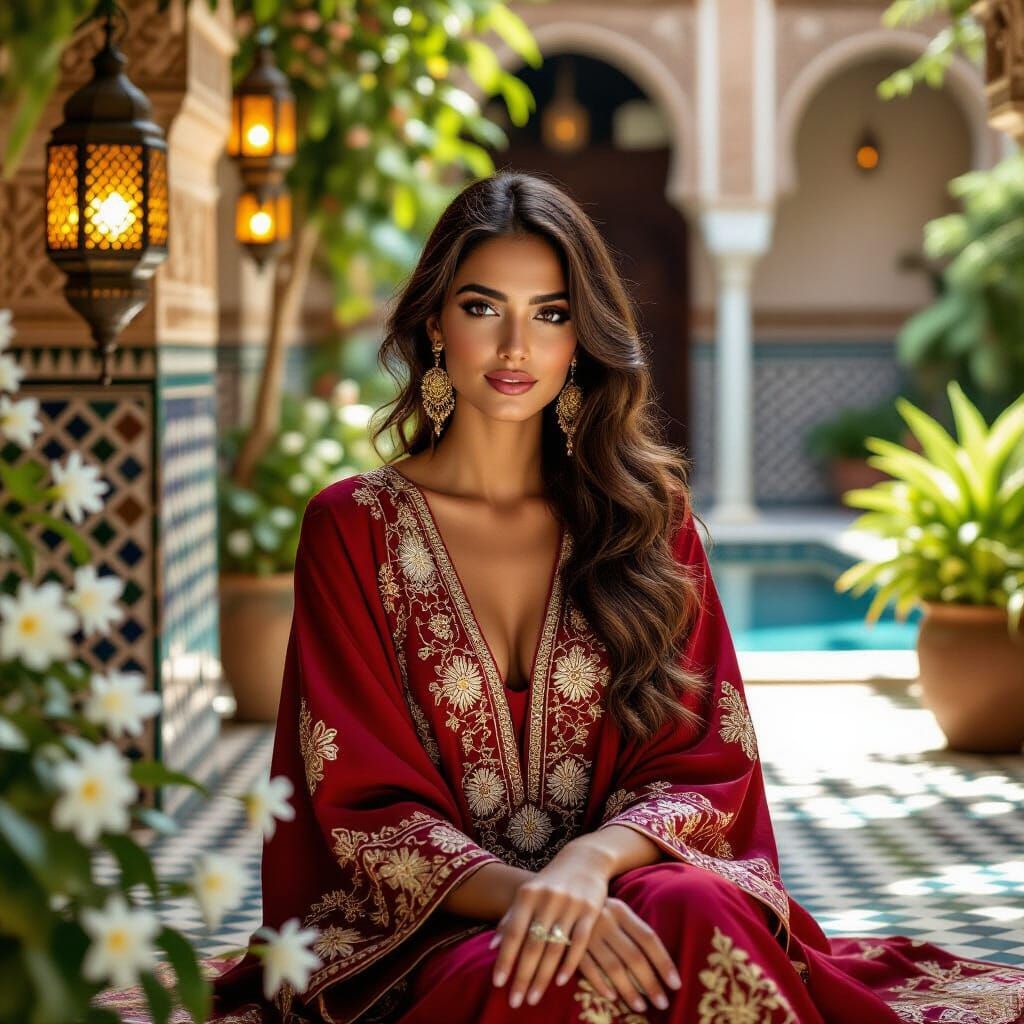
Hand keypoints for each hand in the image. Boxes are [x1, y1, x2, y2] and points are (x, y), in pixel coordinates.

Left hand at [490, 840, 609, 1007]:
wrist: (584, 860)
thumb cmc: (550, 882)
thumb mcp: (528, 893)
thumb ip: (510, 917)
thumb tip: (492, 946)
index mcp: (528, 894)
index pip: (514, 932)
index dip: (505, 959)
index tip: (497, 984)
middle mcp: (548, 899)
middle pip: (533, 944)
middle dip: (522, 975)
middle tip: (515, 1001)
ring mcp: (570, 904)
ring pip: (554, 947)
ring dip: (543, 977)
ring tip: (533, 998)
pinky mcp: (591, 911)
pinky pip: (579, 942)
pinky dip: (569, 964)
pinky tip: (560, 983)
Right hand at [575, 897, 680, 1012]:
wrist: (561, 896)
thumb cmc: (599, 909)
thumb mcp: (617, 910)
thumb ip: (635, 930)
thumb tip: (663, 964)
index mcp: (621, 910)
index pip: (648, 938)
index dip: (664, 962)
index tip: (676, 984)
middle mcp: (605, 920)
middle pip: (633, 956)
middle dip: (650, 983)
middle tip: (662, 1003)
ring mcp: (587, 934)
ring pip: (613, 967)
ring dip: (629, 990)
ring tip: (641, 1007)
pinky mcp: (570, 946)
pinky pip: (588, 969)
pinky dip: (601, 985)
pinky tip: (612, 997)